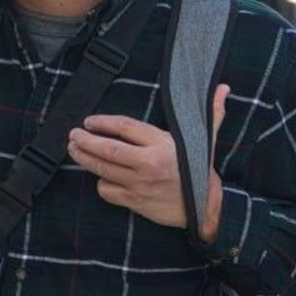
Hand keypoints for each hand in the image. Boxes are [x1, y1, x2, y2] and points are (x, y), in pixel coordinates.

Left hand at [68, 85, 229, 240]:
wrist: (205, 207)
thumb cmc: (201, 171)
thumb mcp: (205, 140)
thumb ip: (212, 113)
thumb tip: (223, 88)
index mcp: (162, 145)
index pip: (124, 127)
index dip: (103, 122)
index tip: (89, 121)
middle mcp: (148, 163)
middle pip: (107, 149)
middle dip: (85, 141)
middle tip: (72, 135)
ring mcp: (140, 184)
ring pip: (102, 169)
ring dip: (84, 159)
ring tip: (74, 150)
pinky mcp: (135, 201)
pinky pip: (107, 190)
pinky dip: (101, 183)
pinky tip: (101, 177)